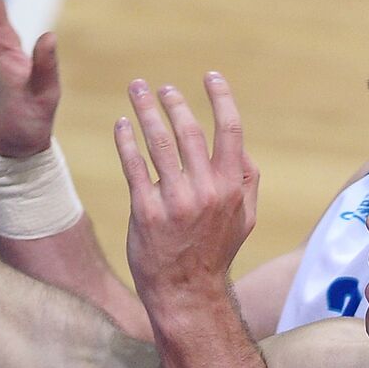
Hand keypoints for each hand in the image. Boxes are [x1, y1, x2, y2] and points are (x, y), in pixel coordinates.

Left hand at [114, 74, 259, 307]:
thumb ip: (246, 179)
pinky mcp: (146, 212)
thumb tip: (241, 144)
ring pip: (158, 143)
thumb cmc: (214, 251)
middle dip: (173, 102)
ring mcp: (174, 201)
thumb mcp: (244, 218)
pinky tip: (121, 126)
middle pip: (188, 131)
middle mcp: (205, 190)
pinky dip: (126, 141)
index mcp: (231, 186)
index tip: (209, 75)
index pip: (230, 130)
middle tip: (159, 86)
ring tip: (136, 91)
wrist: (186, 291)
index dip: (221, 97)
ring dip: (145, 111)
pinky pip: (134, 167)